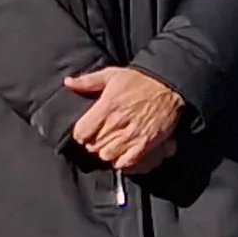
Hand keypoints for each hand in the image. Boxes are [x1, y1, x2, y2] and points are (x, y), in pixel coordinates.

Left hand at [63, 65, 184, 174]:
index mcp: (107, 106)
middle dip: (93, 143)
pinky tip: (122, 152)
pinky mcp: (145, 143)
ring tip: (110, 144)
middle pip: (93, 146)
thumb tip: (68, 82)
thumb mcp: (112, 74)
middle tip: (98, 137)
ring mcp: (132, 135)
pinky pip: (126, 162)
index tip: (85, 131)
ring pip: (107, 155)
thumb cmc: (139, 80)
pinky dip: (121, 160)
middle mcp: (118, 122)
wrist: (168, 86)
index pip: (82, 132)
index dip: (81, 134)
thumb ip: (88, 81)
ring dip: (106, 152)